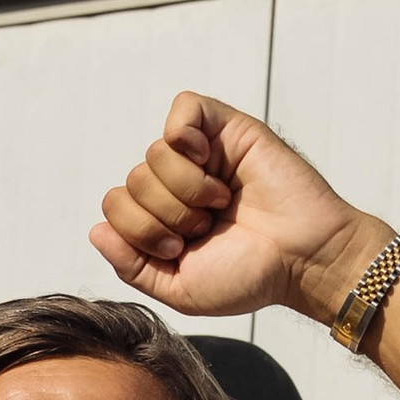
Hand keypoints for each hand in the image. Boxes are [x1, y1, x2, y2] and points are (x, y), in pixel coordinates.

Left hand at [92, 94, 390, 327]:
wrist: (303, 260)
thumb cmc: (250, 275)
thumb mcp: (179, 288)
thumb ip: (131, 266)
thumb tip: (96, 230)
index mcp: (162, 216)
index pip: (114, 208)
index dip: (140, 232)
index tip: (181, 250)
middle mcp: (177, 183)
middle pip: (131, 181)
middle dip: (166, 216)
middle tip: (206, 229)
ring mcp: (201, 154)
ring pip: (153, 153)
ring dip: (185, 190)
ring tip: (220, 205)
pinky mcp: (226, 128)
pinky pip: (183, 111)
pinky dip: (187, 139)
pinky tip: (209, 164)